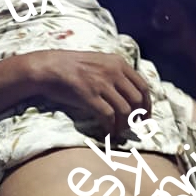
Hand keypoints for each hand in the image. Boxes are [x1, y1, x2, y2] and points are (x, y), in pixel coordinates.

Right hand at [26, 49, 151, 134]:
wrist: (48, 67)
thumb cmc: (72, 66)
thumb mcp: (99, 61)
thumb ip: (115, 72)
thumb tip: (129, 93)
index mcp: (118, 63)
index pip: (143, 86)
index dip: (147, 105)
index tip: (145, 117)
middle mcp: (113, 72)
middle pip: (137, 100)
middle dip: (138, 117)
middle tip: (134, 128)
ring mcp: (101, 84)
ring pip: (125, 110)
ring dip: (124, 125)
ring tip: (118, 131)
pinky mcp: (89, 97)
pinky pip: (108, 117)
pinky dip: (111, 128)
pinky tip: (108, 133)